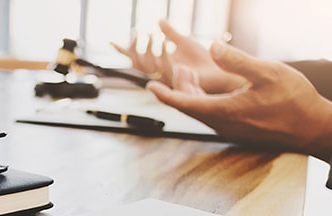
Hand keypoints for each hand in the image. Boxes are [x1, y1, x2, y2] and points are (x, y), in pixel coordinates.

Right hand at [112, 19, 245, 93]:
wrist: (219, 73)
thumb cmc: (202, 60)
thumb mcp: (183, 41)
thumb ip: (170, 32)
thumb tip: (159, 20)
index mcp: (158, 63)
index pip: (136, 58)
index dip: (124, 51)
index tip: (111, 41)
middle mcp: (159, 72)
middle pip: (137, 64)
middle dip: (135, 48)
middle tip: (138, 33)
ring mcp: (167, 77)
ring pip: (149, 66)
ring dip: (148, 49)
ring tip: (153, 35)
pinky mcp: (178, 80)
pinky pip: (165, 68)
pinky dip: (163, 53)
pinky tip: (166, 42)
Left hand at [146, 41, 331, 161]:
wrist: (314, 127)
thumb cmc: (295, 99)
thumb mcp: (268, 73)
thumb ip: (238, 61)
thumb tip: (213, 48)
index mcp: (225, 111)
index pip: (185, 103)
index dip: (165, 94)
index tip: (149, 87)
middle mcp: (223, 124)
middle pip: (189, 106)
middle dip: (179, 86)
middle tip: (179, 65)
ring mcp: (230, 129)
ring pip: (199, 111)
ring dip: (191, 93)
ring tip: (189, 72)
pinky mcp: (237, 129)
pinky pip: (211, 115)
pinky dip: (203, 100)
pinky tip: (210, 88)